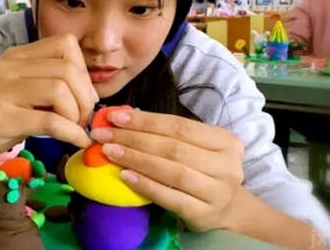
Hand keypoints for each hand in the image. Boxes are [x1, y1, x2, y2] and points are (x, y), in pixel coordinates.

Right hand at [0, 34, 97, 173]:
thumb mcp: (23, 95)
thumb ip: (50, 85)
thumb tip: (92, 94)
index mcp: (17, 56)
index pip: (66, 45)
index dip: (84, 71)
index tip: (83, 97)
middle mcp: (8, 66)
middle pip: (68, 69)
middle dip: (86, 98)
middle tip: (82, 120)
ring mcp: (1, 90)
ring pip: (60, 90)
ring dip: (76, 115)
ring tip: (74, 130)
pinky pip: (49, 120)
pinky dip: (70, 133)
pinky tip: (76, 141)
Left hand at [90, 109, 243, 231]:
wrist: (225, 208)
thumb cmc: (203, 169)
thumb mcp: (195, 146)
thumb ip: (166, 133)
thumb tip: (121, 117)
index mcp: (225, 141)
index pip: (179, 126)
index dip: (145, 121)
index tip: (114, 117)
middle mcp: (226, 165)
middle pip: (173, 147)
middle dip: (134, 139)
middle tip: (104, 135)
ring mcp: (217, 191)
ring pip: (171, 171)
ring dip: (136, 159)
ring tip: (110, 152)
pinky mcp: (203, 213)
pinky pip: (170, 197)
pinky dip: (145, 185)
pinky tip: (125, 176)